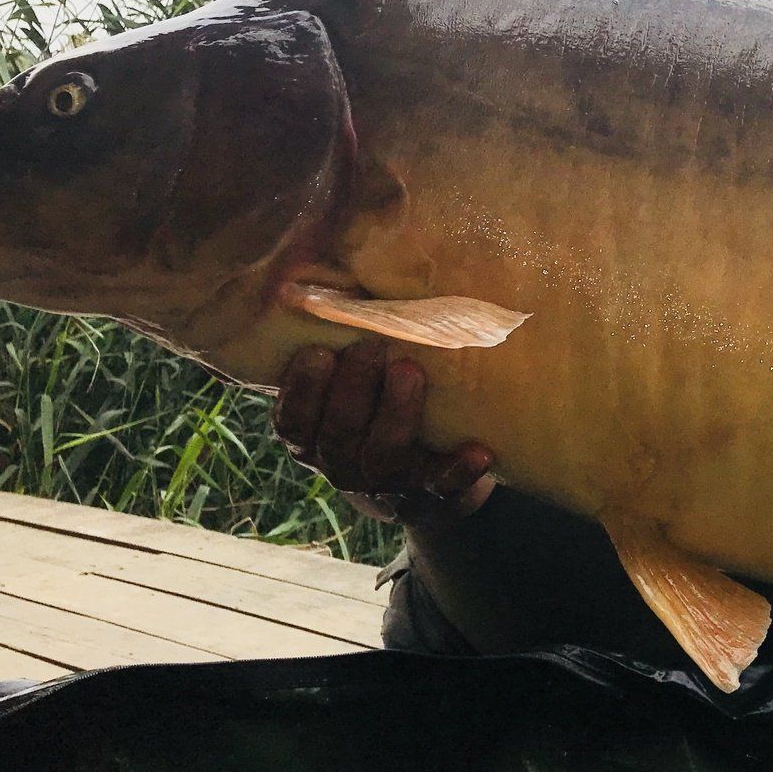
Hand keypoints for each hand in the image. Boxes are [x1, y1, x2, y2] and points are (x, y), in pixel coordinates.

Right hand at [274, 339, 494, 529]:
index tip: (318, 351)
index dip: (301, 390)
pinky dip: (460, 470)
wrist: (426, 488)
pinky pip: (444, 486)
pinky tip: (479, 451)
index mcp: (316, 438)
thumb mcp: (353, 388)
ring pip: (383, 454)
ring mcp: (389, 483)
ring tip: (412, 371)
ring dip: (397, 413)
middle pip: (337, 434)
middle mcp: (344, 464)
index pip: (293, 422)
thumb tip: (327, 275)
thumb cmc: (380, 413)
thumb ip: (341, 349)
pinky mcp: (433, 495)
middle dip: (353, 389)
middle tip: (372, 346)